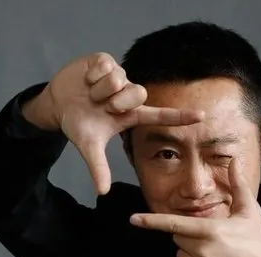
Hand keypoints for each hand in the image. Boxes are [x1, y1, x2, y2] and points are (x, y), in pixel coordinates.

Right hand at [24, 53, 204, 193]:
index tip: (201, 117)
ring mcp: (119, 76)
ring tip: (91, 94)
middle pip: (138, 93)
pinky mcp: (106, 60)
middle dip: (117, 101)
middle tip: (103, 107)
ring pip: (119, 79)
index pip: (161, 116)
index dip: (180, 116)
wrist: (58, 103)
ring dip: (101, 89)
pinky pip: (105, 65)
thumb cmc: (79, 124)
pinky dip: (92, 76)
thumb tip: (102, 192)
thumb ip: (98, 167)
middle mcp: (130, 94)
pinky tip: (86, 81)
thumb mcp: (88, 147)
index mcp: (132, 115)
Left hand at [129, 158, 260, 256]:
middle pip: (178, 239)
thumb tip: (234, 162)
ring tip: (214, 254)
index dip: (152, 221)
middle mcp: (201, 251)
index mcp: (209, 231)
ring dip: (191, 253)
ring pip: (182, 256)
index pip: (174, 224)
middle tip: (210, 238)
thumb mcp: (249, 212)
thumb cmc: (255, 242)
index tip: (134, 219)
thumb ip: (238, 186)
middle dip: (188, 236)